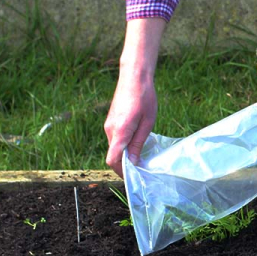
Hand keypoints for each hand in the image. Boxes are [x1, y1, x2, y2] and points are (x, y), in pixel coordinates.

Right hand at [104, 18, 165, 177]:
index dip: (122, 172)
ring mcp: (108, 125)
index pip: (113, 159)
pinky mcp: (110, 121)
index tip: (133, 178)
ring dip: (125, 155)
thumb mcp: (148, 123)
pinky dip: (123, 145)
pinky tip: (136, 144)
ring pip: (115, 147)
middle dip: (125, 165)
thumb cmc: (145, 98)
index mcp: (119, 131)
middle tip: (142, 171)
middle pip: (113, 155)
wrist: (134, 77)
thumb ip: (138, 143)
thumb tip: (133, 163)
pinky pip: (115, 139)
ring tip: (142, 158)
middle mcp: (110, 130)